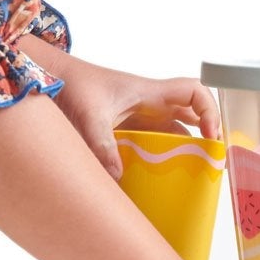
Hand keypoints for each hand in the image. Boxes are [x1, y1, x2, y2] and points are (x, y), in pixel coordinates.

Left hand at [35, 51, 220, 177]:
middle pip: (190, 116)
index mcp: (148, 92)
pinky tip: (155, 181)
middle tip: (209, 164)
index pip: (194, 91)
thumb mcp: (88, 115)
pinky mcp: (124, 129)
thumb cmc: (72, 84)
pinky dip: (157, 160)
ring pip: (172, 133)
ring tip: (189, 178)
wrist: (49, 78)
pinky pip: (151, 144)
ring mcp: (138, 116)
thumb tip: (117, 177)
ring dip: (182, 152)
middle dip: (204, 137)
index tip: (210, 135)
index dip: (210, 110)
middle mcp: (148, 103)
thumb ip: (101, 144)